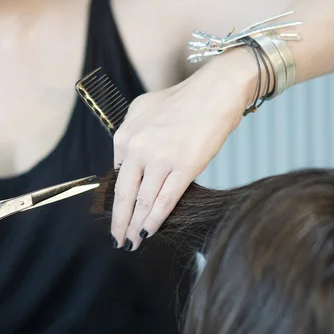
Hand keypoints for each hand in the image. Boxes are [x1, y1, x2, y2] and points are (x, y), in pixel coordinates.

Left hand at [110, 50, 255, 250]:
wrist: (216, 91)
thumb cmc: (184, 100)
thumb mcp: (144, 110)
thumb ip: (132, 137)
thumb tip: (127, 164)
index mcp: (125, 135)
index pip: (117, 176)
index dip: (118, 200)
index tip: (119, 215)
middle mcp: (137, 147)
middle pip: (124, 194)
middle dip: (119, 221)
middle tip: (117, 240)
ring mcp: (160, 158)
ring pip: (143, 201)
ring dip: (136, 225)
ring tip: (132, 242)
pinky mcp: (184, 167)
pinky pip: (164, 201)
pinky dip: (155, 220)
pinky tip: (148, 232)